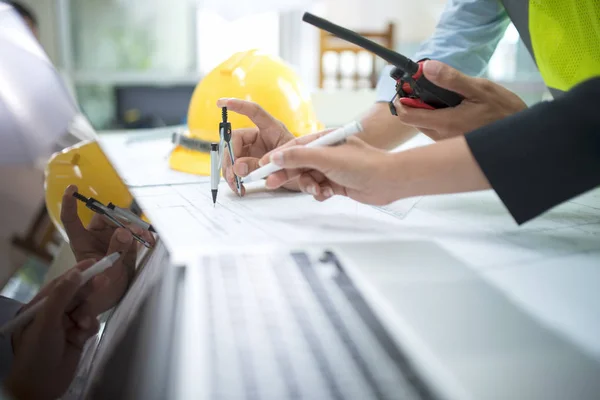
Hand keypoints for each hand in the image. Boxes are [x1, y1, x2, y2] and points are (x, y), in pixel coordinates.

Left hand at [12, 259, 106, 354]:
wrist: (40, 388)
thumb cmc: (37, 353)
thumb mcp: (46, 322)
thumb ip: (61, 296)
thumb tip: (75, 273)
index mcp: (38, 308)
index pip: (60, 285)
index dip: (77, 273)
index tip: (94, 261)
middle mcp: (51, 314)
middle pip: (75, 295)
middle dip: (88, 290)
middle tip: (105, 279)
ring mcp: (64, 326)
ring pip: (85, 309)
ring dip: (88, 314)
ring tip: (83, 325)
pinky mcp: (76, 338)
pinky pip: (90, 324)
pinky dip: (90, 327)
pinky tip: (84, 335)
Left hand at [60, 185, 154, 317]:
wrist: (118, 297)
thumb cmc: (103, 289)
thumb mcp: (109, 272)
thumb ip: (116, 250)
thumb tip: (124, 230)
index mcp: (82, 242)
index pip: (72, 220)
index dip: (70, 203)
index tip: (73, 188)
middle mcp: (96, 236)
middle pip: (105, 216)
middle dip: (120, 220)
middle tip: (134, 231)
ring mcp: (111, 237)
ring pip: (123, 222)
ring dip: (136, 228)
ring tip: (145, 239)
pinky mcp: (126, 242)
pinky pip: (135, 231)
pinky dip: (143, 235)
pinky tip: (149, 241)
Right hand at [216, 98, 325, 194]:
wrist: (324, 182)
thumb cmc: (311, 166)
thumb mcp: (290, 165)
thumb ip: (265, 164)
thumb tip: (238, 167)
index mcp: (273, 130)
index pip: (253, 112)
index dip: (238, 105)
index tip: (221, 102)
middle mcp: (264, 139)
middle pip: (236, 142)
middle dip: (230, 158)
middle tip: (231, 174)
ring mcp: (259, 154)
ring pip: (236, 159)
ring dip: (231, 173)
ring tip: (235, 185)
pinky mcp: (259, 168)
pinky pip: (242, 173)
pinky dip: (239, 182)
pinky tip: (240, 189)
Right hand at [258, 136, 396, 204]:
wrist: (388, 180)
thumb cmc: (361, 163)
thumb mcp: (325, 158)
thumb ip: (299, 157)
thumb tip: (275, 156)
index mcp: (324, 140)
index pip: (294, 147)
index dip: (276, 157)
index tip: (262, 167)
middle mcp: (327, 152)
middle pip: (298, 163)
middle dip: (286, 174)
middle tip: (271, 183)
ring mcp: (332, 168)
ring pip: (308, 178)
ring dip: (309, 186)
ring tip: (316, 190)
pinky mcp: (337, 183)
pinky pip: (319, 189)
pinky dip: (320, 193)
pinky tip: (327, 194)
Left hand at [393, 60, 526, 139]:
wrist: (521, 135)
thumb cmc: (503, 111)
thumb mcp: (479, 89)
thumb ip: (451, 79)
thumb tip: (426, 68)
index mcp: (445, 123)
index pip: (407, 116)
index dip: (401, 101)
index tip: (405, 88)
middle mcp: (442, 137)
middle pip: (414, 120)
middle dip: (416, 104)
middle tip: (428, 86)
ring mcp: (447, 143)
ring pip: (425, 126)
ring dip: (428, 111)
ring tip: (445, 96)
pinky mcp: (454, 145)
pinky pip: (437, 131)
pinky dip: (438, 118)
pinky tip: (455, 108)